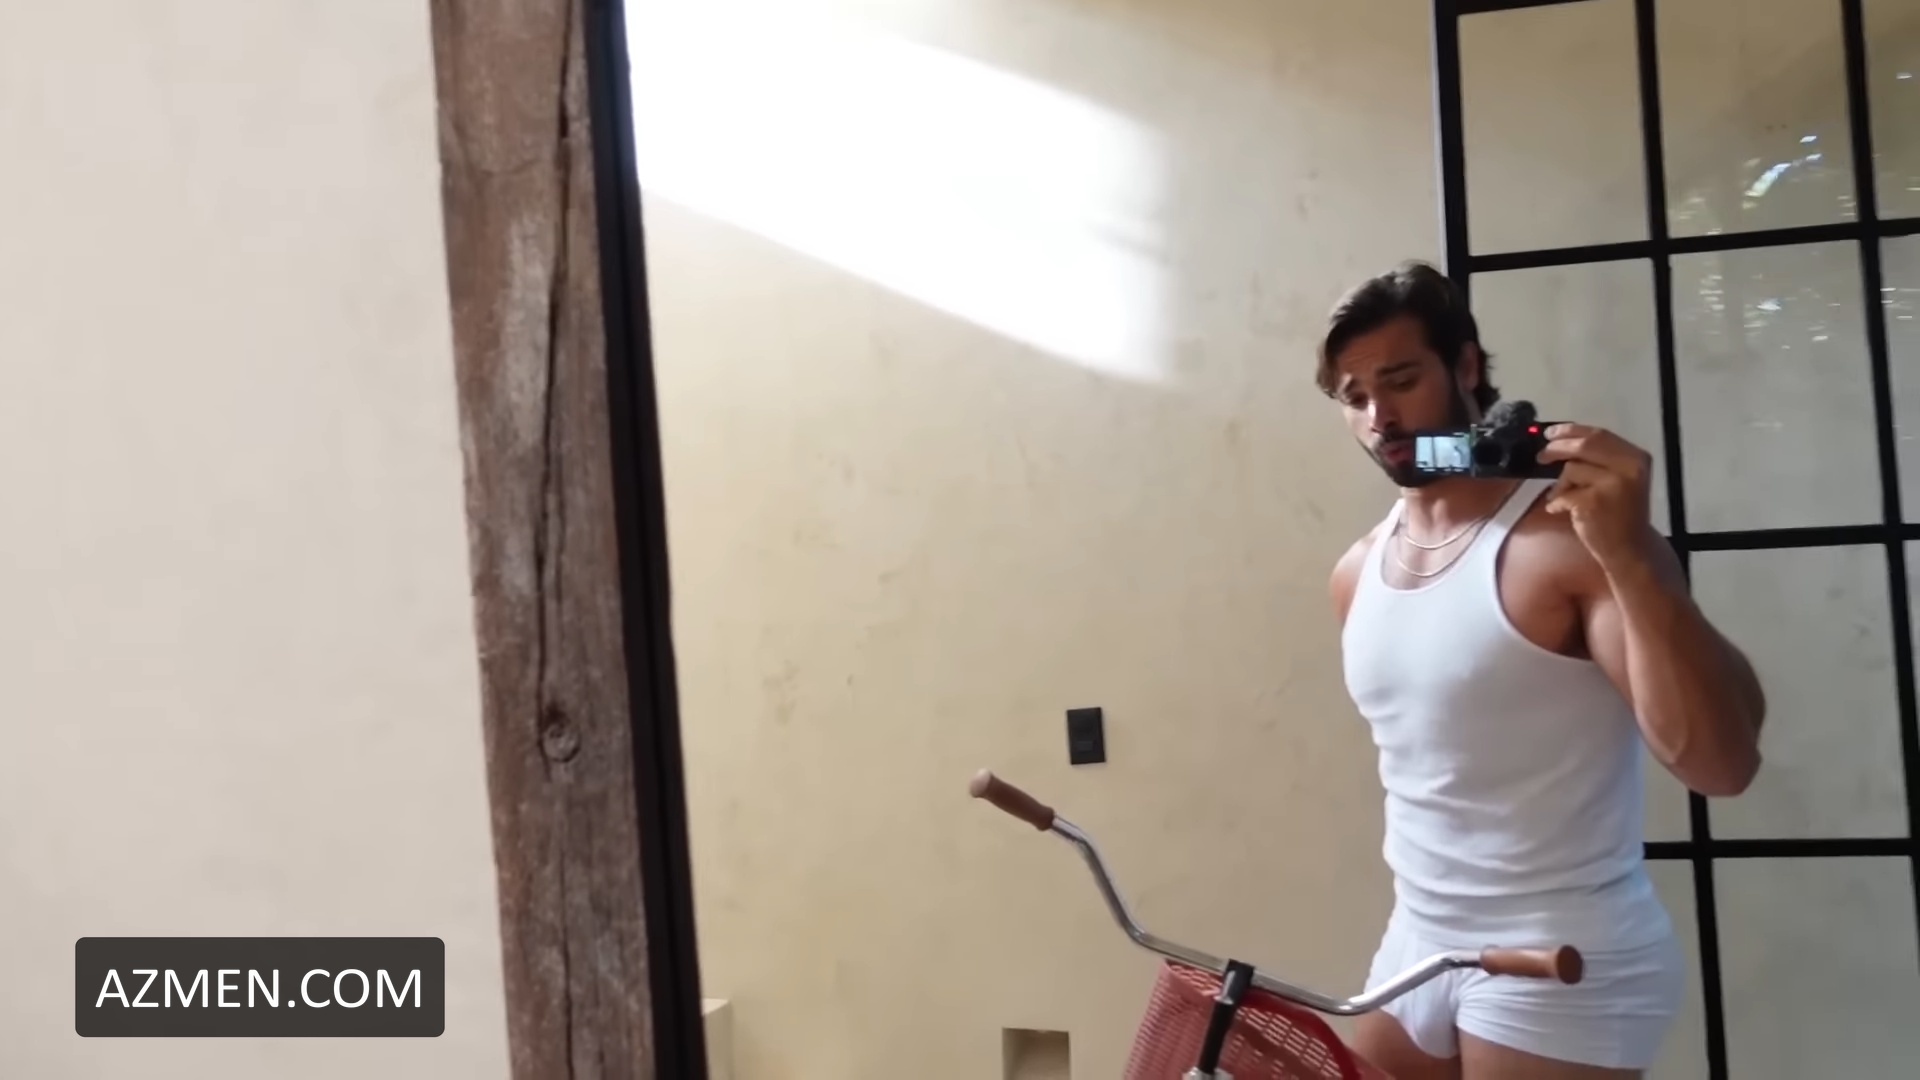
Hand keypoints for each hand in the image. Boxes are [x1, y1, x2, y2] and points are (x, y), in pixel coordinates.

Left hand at [1536, 423, 1657, 572]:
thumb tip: (1562, 440)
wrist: (1630, 548)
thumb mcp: (1621, 479)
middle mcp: (1629, 467)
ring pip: (1571, 469)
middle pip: (1584, 445)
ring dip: (1560, 484)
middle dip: (1557, 447)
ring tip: (1565, 498)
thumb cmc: (1620, 513)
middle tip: (1542, 455)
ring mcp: (1612, 484)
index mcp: (1636, 458)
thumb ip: (1600, 459)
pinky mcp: (1593, 502)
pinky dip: (1556, 502)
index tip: (1551, 432)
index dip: (1572, 430)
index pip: (1599, 434)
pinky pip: (1563, 493)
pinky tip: (1561, 510)